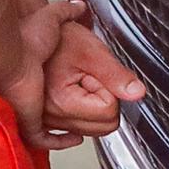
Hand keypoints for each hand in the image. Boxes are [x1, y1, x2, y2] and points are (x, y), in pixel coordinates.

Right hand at [9, 0, 143, 142]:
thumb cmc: (57, 40)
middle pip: (102, 127)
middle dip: (105, 101)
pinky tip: (84, 115)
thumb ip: (117, 75)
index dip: (111, 89)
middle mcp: (50, 118)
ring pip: (91, 131)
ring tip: (80, 83)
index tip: (97, 74)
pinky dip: (83, 123)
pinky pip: (72, 133)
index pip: (109, 112)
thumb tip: (138, 94)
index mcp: (62, 102)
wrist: (31, 35)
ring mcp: (46, 121)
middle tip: (92, 78)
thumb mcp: (92, 51)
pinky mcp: (44, 121)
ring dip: (93, 109)